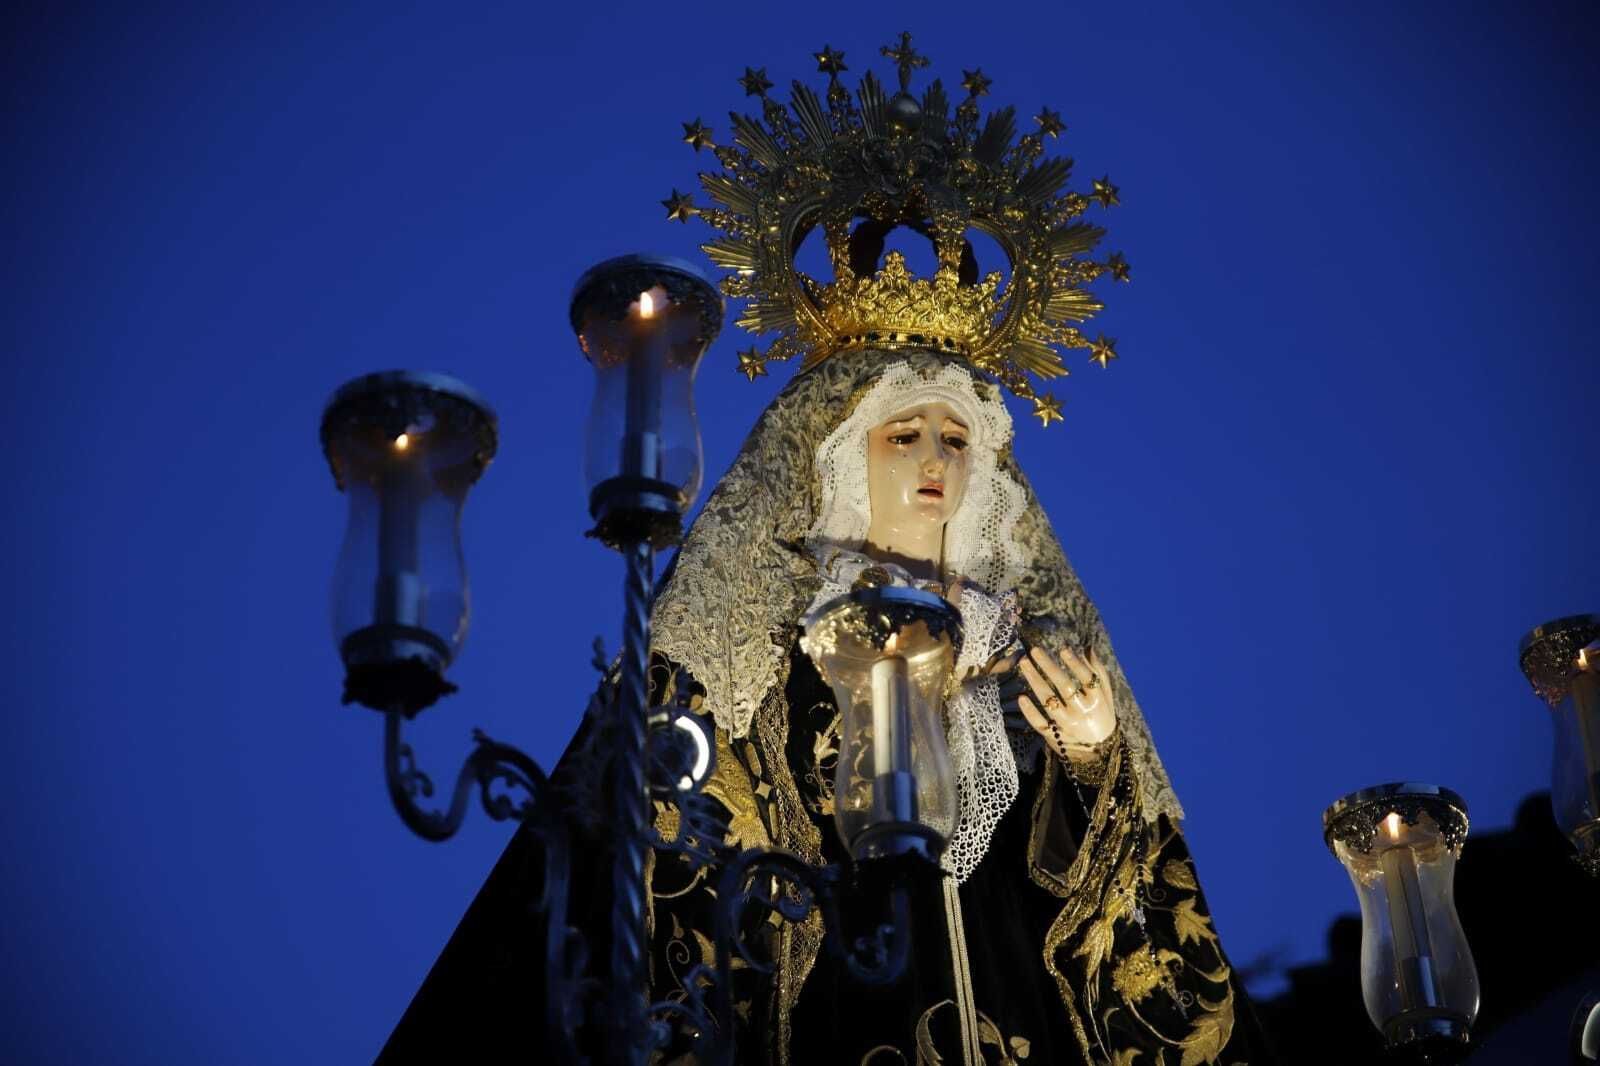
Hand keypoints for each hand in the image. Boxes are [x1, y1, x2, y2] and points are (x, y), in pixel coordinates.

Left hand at [993, 644, 1116, 758]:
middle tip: (1034, 650)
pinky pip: (1040, 723)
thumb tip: (1087, 648)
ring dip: (1035, 681)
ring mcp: (1067, 725)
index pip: (1086, 679)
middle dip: (1048, 666)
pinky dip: (1030, 711)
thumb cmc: (1102, 716)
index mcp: (1097, 701)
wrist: (1100, 753)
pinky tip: (1021, 696)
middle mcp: (1083, 712)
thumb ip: (1098, 672)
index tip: (1063, 649)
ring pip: (1049, 701)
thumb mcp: (1106, 696)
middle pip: (1064, 686)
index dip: (1075, 664)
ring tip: (1023, 663)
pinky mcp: (1055, 737)